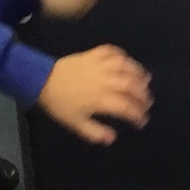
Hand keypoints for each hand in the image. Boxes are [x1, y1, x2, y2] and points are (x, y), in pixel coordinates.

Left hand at [37, 44, 151, 144]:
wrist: (41, 81)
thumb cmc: (59, 104)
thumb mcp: (75, 124)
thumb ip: (95, 132)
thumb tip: (113, 138)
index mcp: (100, 99)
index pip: (126, 107)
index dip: (138, 115)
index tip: (142, 122)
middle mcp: (103, 80)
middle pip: (131, 85)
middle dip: (143, 95)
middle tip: (147, 102)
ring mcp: (98, 65)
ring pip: (125, 66)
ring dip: (138, 72)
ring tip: (145, 80)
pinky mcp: (91, 54)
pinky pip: (111, 51)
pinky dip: (122, 55)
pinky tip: (127, 61)